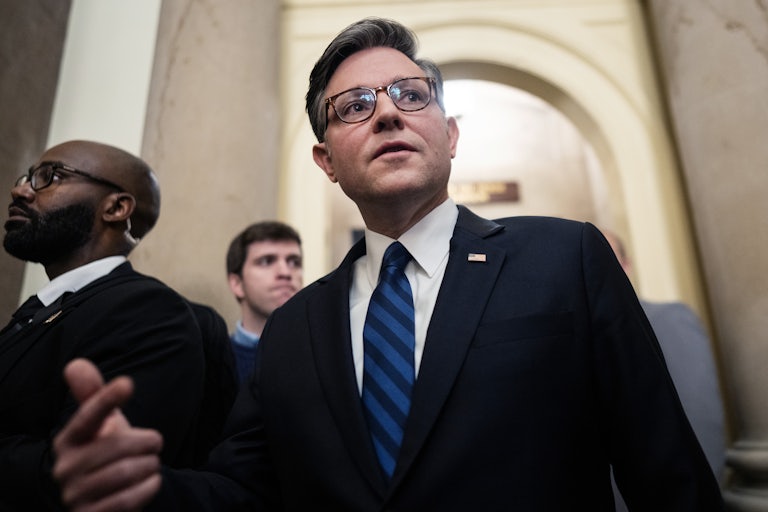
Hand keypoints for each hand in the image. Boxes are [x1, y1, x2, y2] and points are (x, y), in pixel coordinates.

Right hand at [53, 359, 163, 511]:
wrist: (106, 499)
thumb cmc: (107, 453)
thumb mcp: (103, 426)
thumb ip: (94, 397)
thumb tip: (76, 363)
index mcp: (69, 440)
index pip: (87, 416)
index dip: (106, 399)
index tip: (127, 383)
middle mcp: (65, 468)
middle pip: (118, 446)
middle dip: (147, 442)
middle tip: (155, 443)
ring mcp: (75, 495)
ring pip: (126, 472)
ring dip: (150, 465)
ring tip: (151, 463)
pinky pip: (128, 499)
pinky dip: (148, 487)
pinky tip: (150, 482)